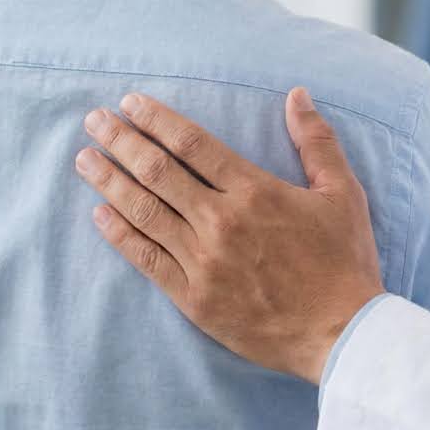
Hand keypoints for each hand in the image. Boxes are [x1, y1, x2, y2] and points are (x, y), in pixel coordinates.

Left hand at [74, 89, 384, 383]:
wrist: (342, 334)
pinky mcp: (194, 298)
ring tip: (85, 160)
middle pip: (157, 171)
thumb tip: (297, 95)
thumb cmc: (344, 261)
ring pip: (144, 212)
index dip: (157, 119)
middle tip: (95, 121)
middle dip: (121, 141)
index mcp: (254, 191)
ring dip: (109, 181)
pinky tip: (99, 214)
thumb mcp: (343, 193)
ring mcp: (203, 262)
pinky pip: (147, 259)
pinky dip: (120, 234)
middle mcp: (221, 222)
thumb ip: (316, 141)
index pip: (192, 143)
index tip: (131, 104)